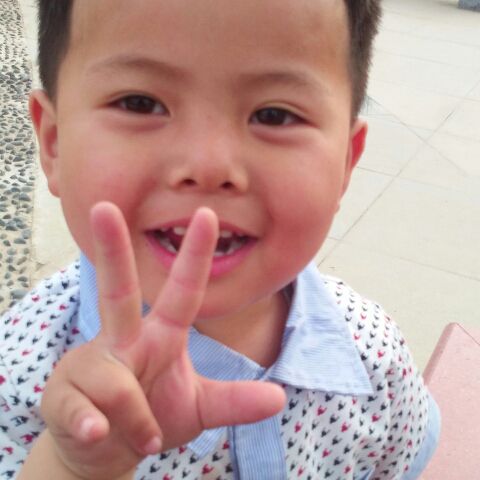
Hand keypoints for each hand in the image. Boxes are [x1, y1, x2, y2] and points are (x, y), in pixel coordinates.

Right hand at [40, 202, 285, 479]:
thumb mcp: (199, 408)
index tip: (207, 215)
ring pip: (116, 383)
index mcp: (160, 335)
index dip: (196, 255)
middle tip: (104, 207)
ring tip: (144, 435)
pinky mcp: (63, 393)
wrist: (104, 450)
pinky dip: (97, 428)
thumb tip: (279, 399)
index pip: (183, 291)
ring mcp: (91, 362)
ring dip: (136, 416)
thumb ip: (234, 400)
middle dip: (112, 249)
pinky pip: (87, 413)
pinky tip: (99, 433)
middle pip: (118, 289)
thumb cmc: (152, 417)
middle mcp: (123, 339)